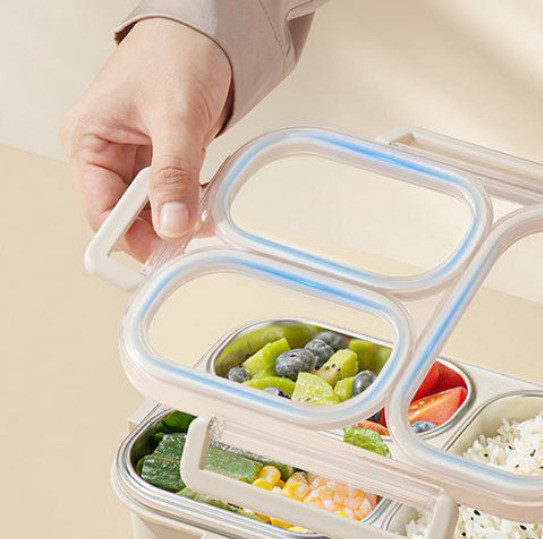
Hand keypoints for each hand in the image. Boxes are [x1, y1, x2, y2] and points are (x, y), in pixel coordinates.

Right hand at [60, 19, 231, 260]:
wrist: (205, 31)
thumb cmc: (176, 53)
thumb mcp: (175, 117)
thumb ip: (173, 174)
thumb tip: (171, 225)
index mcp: (89, 141)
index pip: (99, 211)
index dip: (130, 238)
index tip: (163, 256)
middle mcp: (105, 154)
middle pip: (126, 218)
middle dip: (160, 230)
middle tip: (193, 237)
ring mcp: (134, 159)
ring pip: (152, 211)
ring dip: (178, 218)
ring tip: (203, 214)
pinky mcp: (161, 160)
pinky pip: (172, 196)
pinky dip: (190, 203)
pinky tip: (205, 199)